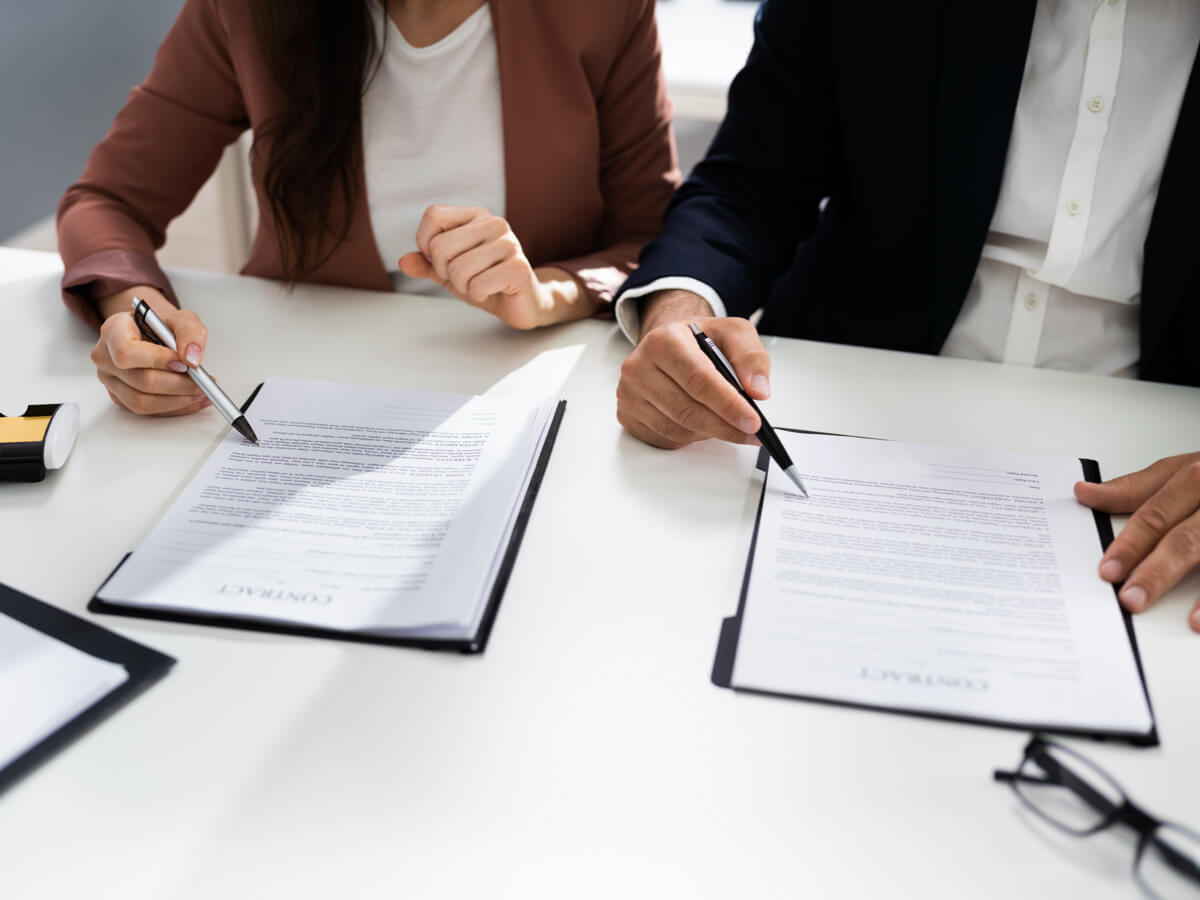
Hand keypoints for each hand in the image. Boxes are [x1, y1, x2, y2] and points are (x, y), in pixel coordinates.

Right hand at [90, 286, 211, 416]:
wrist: (151, 333)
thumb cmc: (161, 326)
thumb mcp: (181, 318)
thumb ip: (190, 332)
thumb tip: (192, 358)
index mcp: (114, 331)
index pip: (127, 352)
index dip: (158, 361)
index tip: (184, 363)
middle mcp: (105, 357)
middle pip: (141, 381)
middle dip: (178, 385)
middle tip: (202, 382)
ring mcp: (110, 380)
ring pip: (142, 402)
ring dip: (178, 401)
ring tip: (201, 392)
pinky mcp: (120, 397)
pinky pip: (147, 411)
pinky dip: (175, 408)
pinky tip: (193, 399)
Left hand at [397, 205, 593, 328]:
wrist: (521, 304)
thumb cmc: (485, 282)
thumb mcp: (449, 273)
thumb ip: (426, 265)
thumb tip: (403, 261)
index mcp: (477, 215)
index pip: (433, 215)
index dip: (426, 243)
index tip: (441, 260)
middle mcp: (495, 223)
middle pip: (441, 246)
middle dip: (444, 272)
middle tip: (463, 278)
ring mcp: (509, 244)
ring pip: (458, 269)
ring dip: (462, 286)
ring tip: (479, 285)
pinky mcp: (519, 268)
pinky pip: (477, 285)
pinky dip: (478, 295)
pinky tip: (491, 292)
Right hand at [616, 289, 769, 448]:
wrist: (668, 343)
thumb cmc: (698, 339)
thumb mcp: (733, 333)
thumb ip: (751, 358)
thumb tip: (758, 390)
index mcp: (664, 341)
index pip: (699, 380)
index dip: (728, 405)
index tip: (753, 422)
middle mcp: (638, 366)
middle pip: (687, 410)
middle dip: (724, 426)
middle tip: (750, 433)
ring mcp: (629, 393)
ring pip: (676, 429)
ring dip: (708, 432)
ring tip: (727, 424)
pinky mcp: (627, 414)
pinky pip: (664, 438)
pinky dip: (689, 437)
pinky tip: (701, 424)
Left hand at [1074, 452, 1199, 632]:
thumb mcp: (1182, 469)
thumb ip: (1136, 487)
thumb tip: (1085, 493)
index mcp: (1194, 476)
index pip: (1155, 514)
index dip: (1131, 543)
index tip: (1108, 570)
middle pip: (1186, 538)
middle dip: (1157, 570)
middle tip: (1131, 597)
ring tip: (1188, 618)